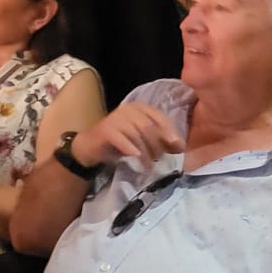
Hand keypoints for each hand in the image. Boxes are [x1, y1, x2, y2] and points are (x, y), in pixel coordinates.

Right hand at [70, 102, 184, 166]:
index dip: (170, 131)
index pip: (159, 117)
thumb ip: (161, 141)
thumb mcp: (144, 141)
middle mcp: (128, 109)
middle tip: (159, 159)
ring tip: (149, 164)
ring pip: (136, 133)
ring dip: (145, 151)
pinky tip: (135, 156)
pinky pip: (121, 138)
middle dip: (157, 144)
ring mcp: (115, 118)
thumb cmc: (120, 143)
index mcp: (139, 108)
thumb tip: (181, 147)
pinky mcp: (105, 129)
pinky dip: (130, 148)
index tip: (178, 147)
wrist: (90, 147)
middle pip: (149, 126)